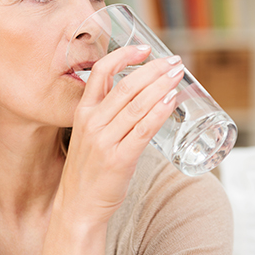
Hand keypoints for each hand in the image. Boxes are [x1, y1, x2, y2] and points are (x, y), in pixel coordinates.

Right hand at [57, 45, 184, 225]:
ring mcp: (104, 141)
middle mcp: (92, 123)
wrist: (77, 206)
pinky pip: (143, 130)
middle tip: (173, 61)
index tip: (145, 49)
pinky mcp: (119, 159)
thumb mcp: (90, 135)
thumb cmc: (88, 171)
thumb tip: (139, 96)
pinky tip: (171, 102)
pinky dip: (159, 113)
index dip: (124, 56)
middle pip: (125, 85)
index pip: (101, 72)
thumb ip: (107, 115)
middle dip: (153, 70)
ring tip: (178, 75)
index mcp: (82, 112)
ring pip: (137, 105)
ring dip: (161, 86)